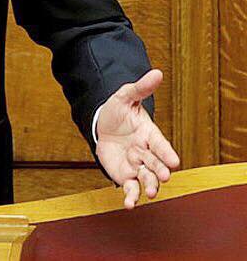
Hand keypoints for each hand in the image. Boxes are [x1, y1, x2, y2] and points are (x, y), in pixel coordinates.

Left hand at [95, 68, 179, 208]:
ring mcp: (137, 166)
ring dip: (150, 186)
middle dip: (160, 170)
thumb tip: (157, 72)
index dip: (167, 152)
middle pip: (156, 164)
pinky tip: (129, 204)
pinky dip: (131, 197)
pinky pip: (130, 188)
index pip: (160, 144)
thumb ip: (140, 88)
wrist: (102, 125)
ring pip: (147, 178)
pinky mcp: (126, 176)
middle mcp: (147, 153)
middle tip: (163, 176)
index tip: (174, 161)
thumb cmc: (118, 111)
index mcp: (149, 135)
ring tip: (150, 192)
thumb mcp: (125, 97)